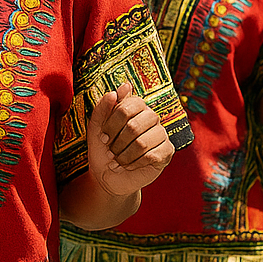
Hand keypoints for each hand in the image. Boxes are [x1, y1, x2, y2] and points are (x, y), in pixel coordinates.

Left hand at [87, 82, 172, 198]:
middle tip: (110, 152)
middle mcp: (151, 116)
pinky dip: (134, 164)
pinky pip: (151, 156)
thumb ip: (104, 106)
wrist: (108, 175)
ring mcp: (161, 134)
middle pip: (133, 126)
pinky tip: (128, 166)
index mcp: (135, 106)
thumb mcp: (96, 127)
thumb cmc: (102, 148)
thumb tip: (123, 86)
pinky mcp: (167, 151)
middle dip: (116, 143)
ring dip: (123, 156)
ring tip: (117, 160)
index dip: (111, 125)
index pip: (125, 108)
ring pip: (141, 143)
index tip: (103, 137)